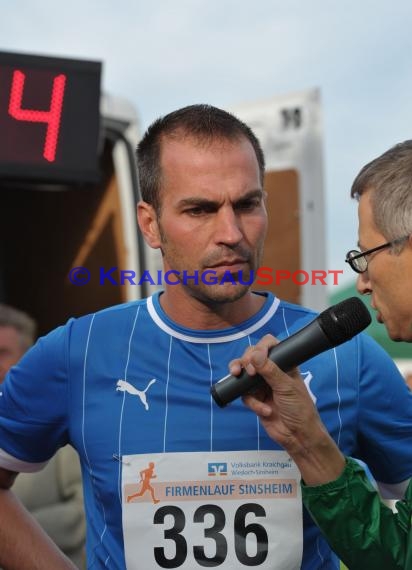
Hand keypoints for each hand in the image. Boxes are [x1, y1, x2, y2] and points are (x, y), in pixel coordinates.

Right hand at [232, 335, 345, 484]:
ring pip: (244, 374)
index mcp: (284, 364)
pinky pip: (245, 395)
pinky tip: (264, 410)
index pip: (269, 346)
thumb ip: (270, 371)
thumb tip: (254, 354)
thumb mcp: (286, 388)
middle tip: (248, 371)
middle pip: (251, 357)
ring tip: (236, 375)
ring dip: (240, 376)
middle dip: (245, 361)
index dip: (260, 347)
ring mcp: (262, 385)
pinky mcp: (255, 399)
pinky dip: (252, 402)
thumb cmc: (300, 409)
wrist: (298, 436)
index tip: (255, 357)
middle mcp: (272, 372)